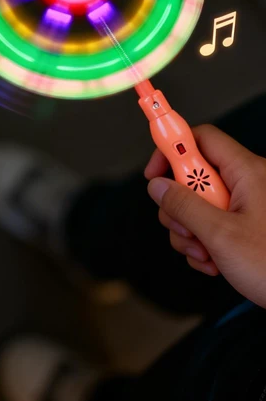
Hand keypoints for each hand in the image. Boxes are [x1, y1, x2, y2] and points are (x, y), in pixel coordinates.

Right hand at [145, 124, 265, 306]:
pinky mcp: (245, 225)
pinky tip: (214, 262)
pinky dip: (204, 243)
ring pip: (197, 204)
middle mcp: (247, 183)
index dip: (171, 148)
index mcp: (247, 172)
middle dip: (179, 205)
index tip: (153, 170)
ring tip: (205, 254)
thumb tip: (158, 187)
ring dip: (190, 232)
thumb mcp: (220, 235)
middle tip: (184, 227)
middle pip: (192, 176)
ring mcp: (246, 206)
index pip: (200, 138)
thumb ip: (184, 206)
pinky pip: (210, 223)